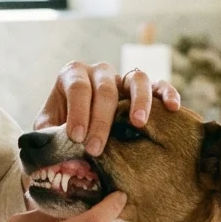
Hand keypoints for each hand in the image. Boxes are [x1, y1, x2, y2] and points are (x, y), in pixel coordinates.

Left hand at [35, 62, 182, 156]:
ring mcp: (123, 78)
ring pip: (136, 79)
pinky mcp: (145, 89)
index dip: (77, 112)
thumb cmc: (61, 130)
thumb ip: (47, 134)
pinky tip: (173, 108)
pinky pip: (159, 85)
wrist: (80, 134)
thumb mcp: (47, 129)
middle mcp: (99, 72)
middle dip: (101, 120)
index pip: (78, 87)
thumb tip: (50, 149)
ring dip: (139, 101)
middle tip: (95, 149)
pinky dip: (167, 93)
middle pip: (105, 88)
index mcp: (73, 75)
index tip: (76, 138)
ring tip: (138, 124)